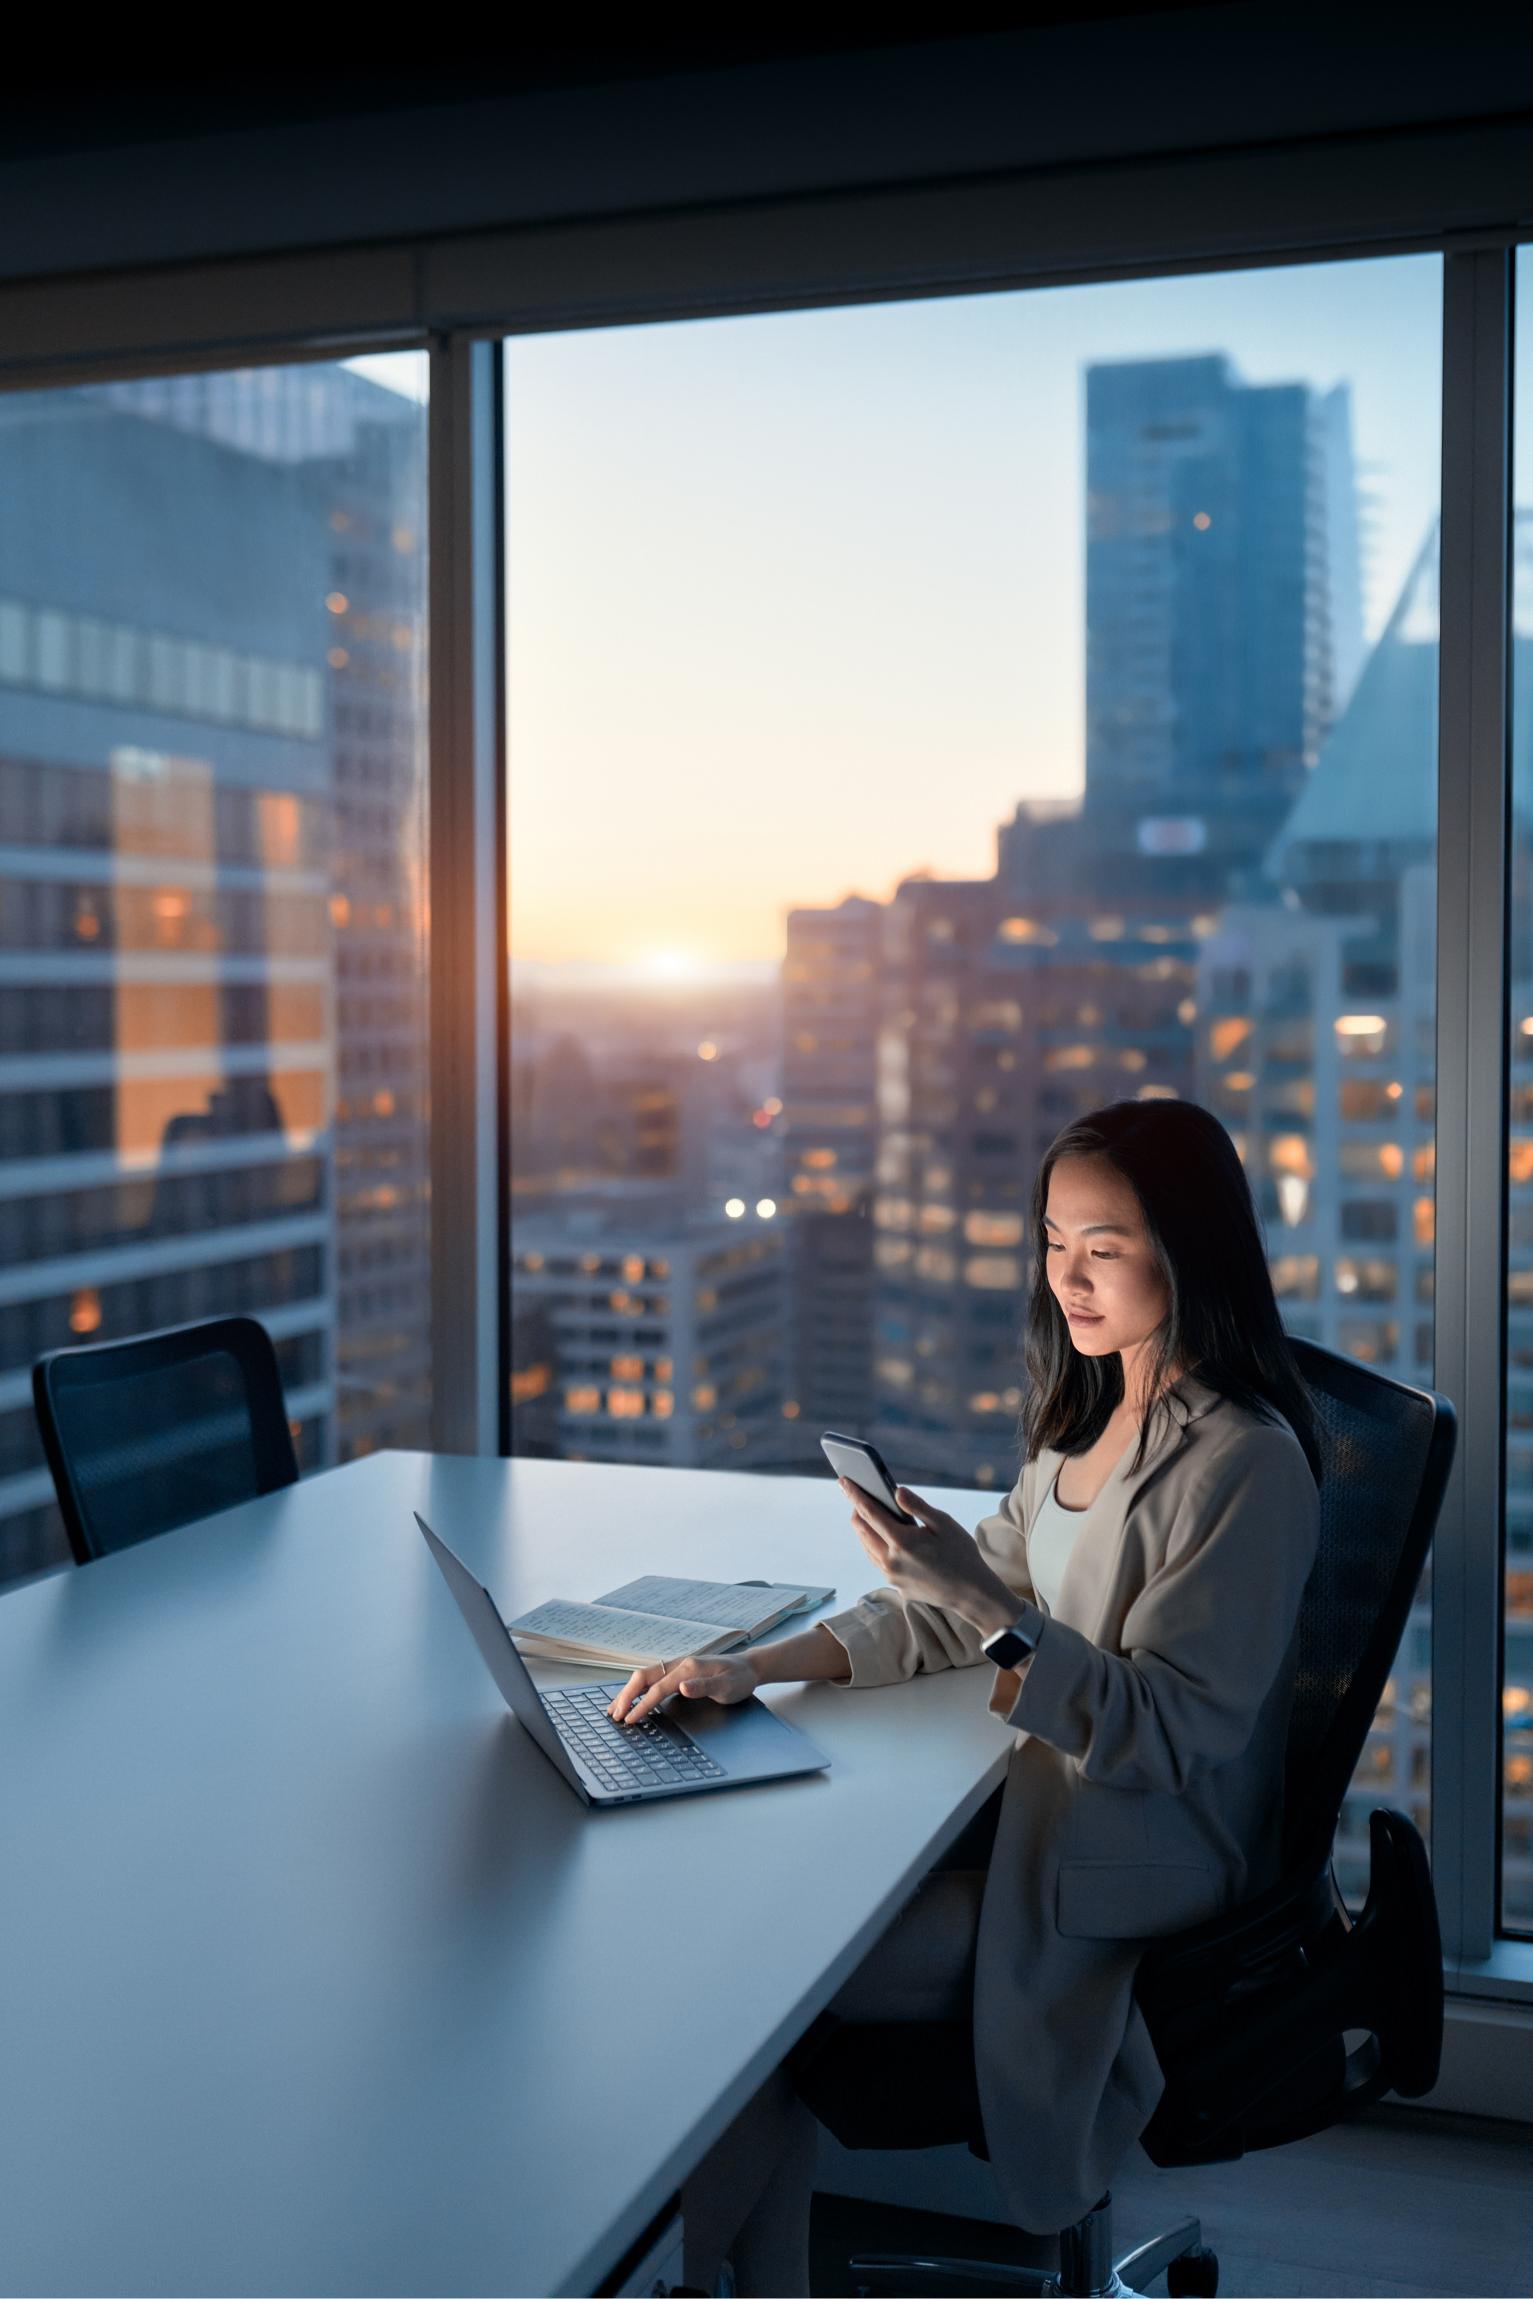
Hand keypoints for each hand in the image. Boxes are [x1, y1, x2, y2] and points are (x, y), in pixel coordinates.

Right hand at [607, 1649, 760, 1725]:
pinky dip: (637, 1688)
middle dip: (626, 1696)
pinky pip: (652, 1678)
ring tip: (614, 1708)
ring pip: (644, 1676)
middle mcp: (678, 1664)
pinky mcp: (677, 1671)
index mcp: (688, 1668)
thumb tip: (682, 1687)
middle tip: (615, 1715)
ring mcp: (676, 1666)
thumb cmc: (739, 1679)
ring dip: (628, 1691)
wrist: (748, 1668)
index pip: (658, 1688)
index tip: (630, 1719)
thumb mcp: (728, 1686)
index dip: (642, 1704)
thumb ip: (704, 1687)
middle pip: (643, 1677)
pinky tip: (631, 1698)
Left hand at [840, 1477, 1016, 1637]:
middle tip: (856, 1497)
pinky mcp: (898, 1587)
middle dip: (857, 1512)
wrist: (972, 1593)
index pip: (869, 1513)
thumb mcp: (943, 1523)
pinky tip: (882, 1540)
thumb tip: (896, 1491)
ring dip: (865, 1531)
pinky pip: (879, 1563)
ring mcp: (893, 1577)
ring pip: (868, 1548)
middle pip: (863, 1531)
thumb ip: (917, 1506)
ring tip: (866, 1516)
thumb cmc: (961, 1554)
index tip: (843, 1481)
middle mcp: (891, 1561)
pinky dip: (875, 1547)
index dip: (855, 1495)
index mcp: (902, 1542)